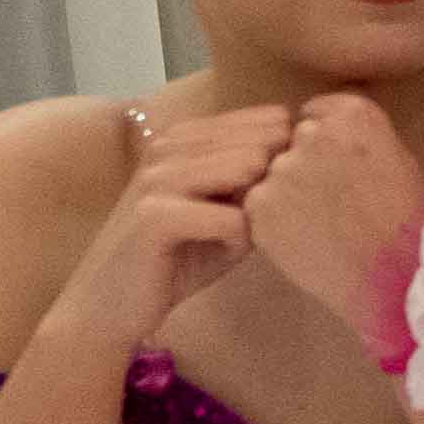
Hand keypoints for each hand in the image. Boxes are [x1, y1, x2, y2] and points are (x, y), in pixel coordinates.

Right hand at [47, 103, 292, 348]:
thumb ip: (261, 184)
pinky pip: (233, 218)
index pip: (271, 118)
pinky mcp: (154, 215)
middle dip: (278, 184)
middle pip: (266, 141)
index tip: (281, 194)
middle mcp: (169, 145)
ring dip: (258, 210)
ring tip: (236, 235)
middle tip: (259, 221)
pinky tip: (223, 252)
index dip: (292, 159)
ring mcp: (158, 176)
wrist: (111, 305)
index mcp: (187, 136)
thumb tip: (312, 158)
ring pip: (249, 168)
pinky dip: (239, 240)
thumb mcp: (228, 213)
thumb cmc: (178, 259)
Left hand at [242, 90, 423, 328]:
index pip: (316, 112)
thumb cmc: (411, 222)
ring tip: (318, 226)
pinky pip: (259, 206)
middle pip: (291, 142)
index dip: (324, 142)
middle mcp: (311, 134)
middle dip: (304, 164)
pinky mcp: (260, 206)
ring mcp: (281, 170)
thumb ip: (358, 139)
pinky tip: (304, 239)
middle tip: (329, 201)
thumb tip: (328, 139)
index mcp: (353, 115)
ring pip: (272, 175)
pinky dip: (274, 221)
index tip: (337, 166)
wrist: (400, 278)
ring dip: (286, 193)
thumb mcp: (399, 160)